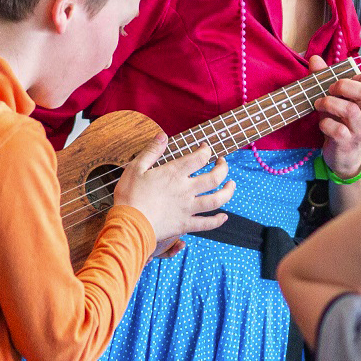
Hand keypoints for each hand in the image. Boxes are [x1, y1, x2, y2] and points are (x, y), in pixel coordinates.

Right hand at [113, 136, 234, 245]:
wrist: (129, 224)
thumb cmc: (129, 196)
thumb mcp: (135, 168)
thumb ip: (151, 151)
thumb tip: (163, 135)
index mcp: (175, 173)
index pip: (199, 158)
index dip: (206, 150)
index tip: (206, 148)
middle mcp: (186, 189)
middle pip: (215, 177)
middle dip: (223, 167)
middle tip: (223, 163)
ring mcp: (188, 208)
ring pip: (217, 199)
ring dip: (228, 191)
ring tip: (232, 185)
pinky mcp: (185, 224)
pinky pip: (207, 224)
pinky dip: (218, 220)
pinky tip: (224, 217)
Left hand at [309, 55, 360, 178]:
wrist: (345, 158)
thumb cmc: (341, 125)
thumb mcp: (334, 100)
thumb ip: (325, 79)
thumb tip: (315, 59)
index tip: (351, 78)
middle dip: (344, 85)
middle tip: (331, 89)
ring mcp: (358, 129)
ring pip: (350, 110)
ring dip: (329, 103)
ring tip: (319, 103)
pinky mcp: (347, 143)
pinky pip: (338, 130)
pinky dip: (325, 124)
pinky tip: (322, 123)